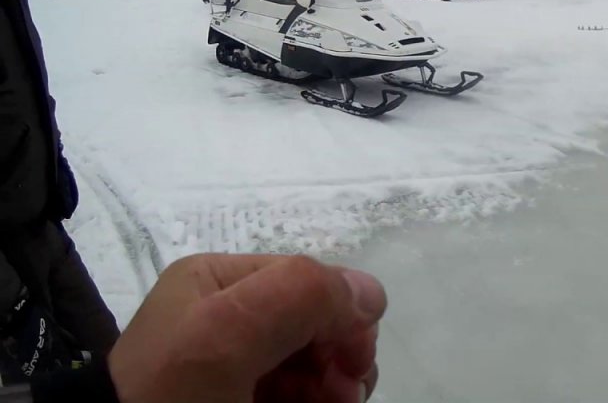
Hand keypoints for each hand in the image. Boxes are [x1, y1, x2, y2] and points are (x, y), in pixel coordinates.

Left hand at [108, 254, 386, 402]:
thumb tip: (370, 294)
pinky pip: (303, 394)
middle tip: (347, 391)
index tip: (354, 359)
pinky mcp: (246, 402)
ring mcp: (237, 369)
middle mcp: (229, 319)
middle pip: (316, 324)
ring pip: (316, 364)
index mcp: (217, 283)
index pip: (305, 281)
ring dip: (340, 383)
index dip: (341, 315)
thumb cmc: (172, 394)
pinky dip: (323, 400)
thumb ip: (302, 295)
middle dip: (343, 354)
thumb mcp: (229, 331)